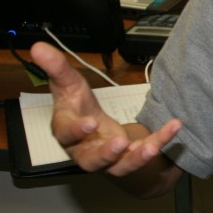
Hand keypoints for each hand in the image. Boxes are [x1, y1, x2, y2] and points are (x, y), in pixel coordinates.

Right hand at [29, 42, 180, 175]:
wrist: (94, 130)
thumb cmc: (78, 108)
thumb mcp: (69, 85)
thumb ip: (56, 68)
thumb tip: (38, 46)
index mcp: (67, 131)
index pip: (65, 134)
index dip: (75, 130)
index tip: (89, 122)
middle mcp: (86, 150)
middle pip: (91, 160)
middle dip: (104, 154)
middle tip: (119, 144)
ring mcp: (108, 159)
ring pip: (120, 166)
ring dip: (136, 158)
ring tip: (151, 148)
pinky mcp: (128, 160)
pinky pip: (145, 154)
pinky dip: (159, 141)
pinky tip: (174, 127)